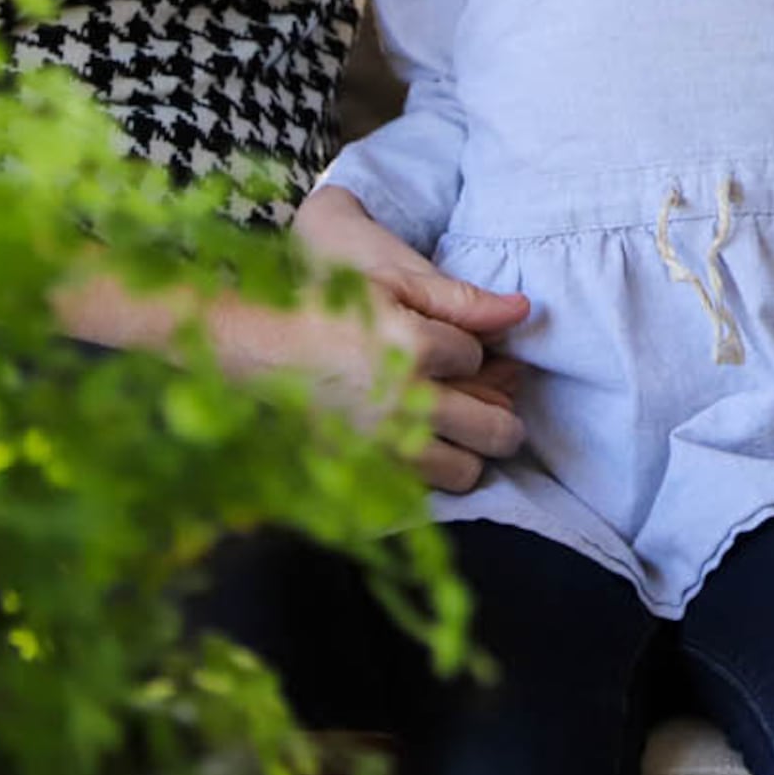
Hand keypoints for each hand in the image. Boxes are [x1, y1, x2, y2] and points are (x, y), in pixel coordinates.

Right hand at [290, 185, 536, 490]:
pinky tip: (418, 448)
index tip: (445, 348)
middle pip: (494, 430)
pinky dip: (429, 473)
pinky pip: (421, 490)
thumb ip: (462, 300)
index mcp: (416, 347)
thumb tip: (524, 310)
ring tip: (455, 432)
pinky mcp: (362, 473)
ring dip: (469, 453)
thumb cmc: (322, 309)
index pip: (479, 358)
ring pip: (465, 471)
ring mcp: (383, 446)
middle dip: (499, 416)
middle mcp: (406, 403)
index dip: (469, 352)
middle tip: (488, 406)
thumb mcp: (392, 284)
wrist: (249, 353)